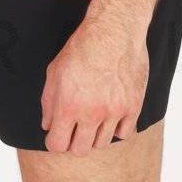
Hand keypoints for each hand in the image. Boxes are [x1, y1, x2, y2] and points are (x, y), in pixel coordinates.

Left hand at [40, 8, 149, 154]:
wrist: (114, 32)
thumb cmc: (82, 49)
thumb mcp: (54, 72)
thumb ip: (49, 103)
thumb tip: (48, 125)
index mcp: (69, 106)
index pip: (57, 145)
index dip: (55, 142)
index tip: (57, 135)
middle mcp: (92, 113)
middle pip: (80, 150)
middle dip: (73, 142)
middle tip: (74, 130)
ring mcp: (114, 112)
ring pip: (102, 143)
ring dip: (94, 135)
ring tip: (93, 120)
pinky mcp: (133, 107)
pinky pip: (124, 133)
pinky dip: (116, 128)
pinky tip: (111, 116)